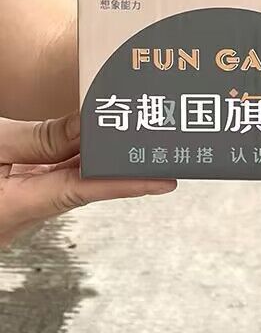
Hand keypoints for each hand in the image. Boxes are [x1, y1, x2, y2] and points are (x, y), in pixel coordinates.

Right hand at [0, 113, 175, 246]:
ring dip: (99, 155)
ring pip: (70, 178)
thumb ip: (40, 136)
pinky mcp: (17, 198)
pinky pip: (54, 175)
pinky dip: (74, 155)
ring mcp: (20, 209)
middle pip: (84, 183)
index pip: (86, 191)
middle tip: (160, 141)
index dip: (129, 185)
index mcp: (15, 207)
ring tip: (137, 131)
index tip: (166, 181)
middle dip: (122, 162)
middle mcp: (22, 216)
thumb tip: (87, 123)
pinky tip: (94, 136)